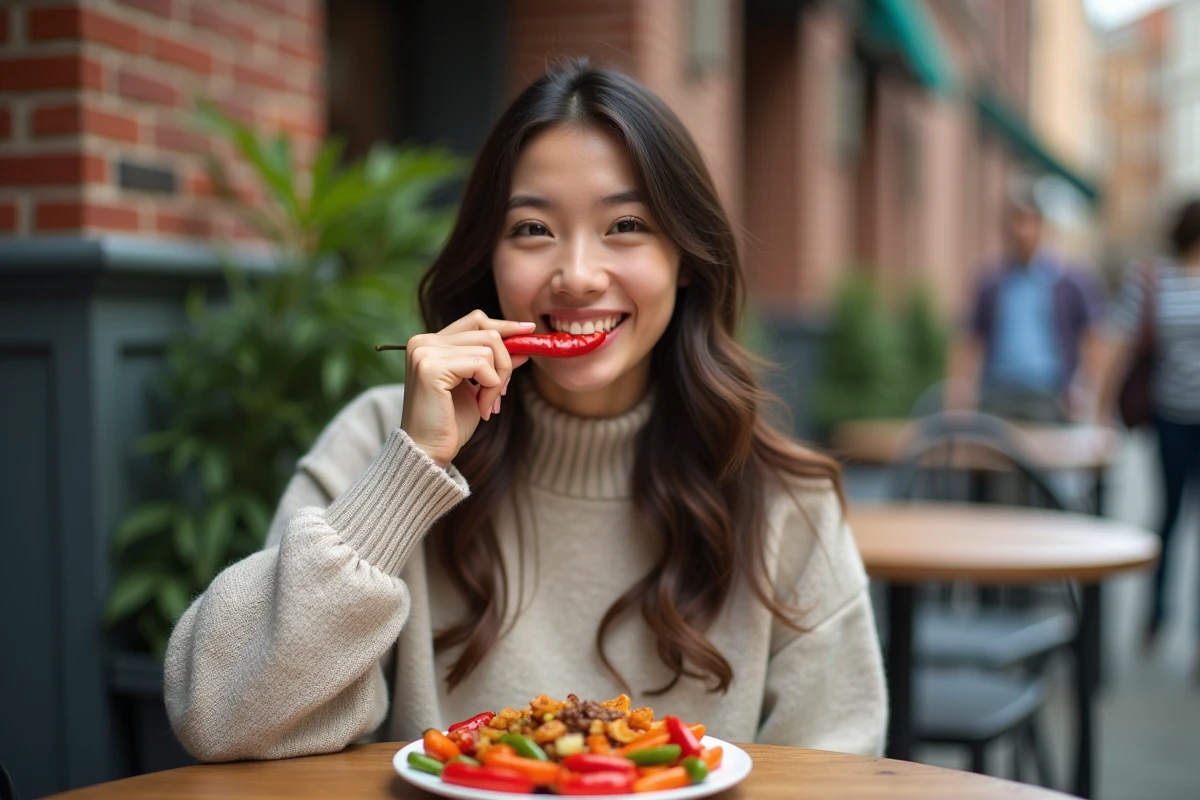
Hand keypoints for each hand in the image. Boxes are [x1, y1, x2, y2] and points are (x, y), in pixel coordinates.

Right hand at [400, 311, 534, 466]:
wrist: (429, 451)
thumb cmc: (450, 422)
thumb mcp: (478, 386)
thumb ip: (494, 362)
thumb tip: (523, 344)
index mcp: (430, 342)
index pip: (475, 320)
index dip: (504, 326)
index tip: (528, 331)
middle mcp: (423, 341)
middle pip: (487, 332)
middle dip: (504, 363)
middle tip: (500, 394)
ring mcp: (425, 352)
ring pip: (489, 347)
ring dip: (497, 380)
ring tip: (486, 404)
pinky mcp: (431, 367)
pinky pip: (481, 364)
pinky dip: (490, 387)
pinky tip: (481, 407)